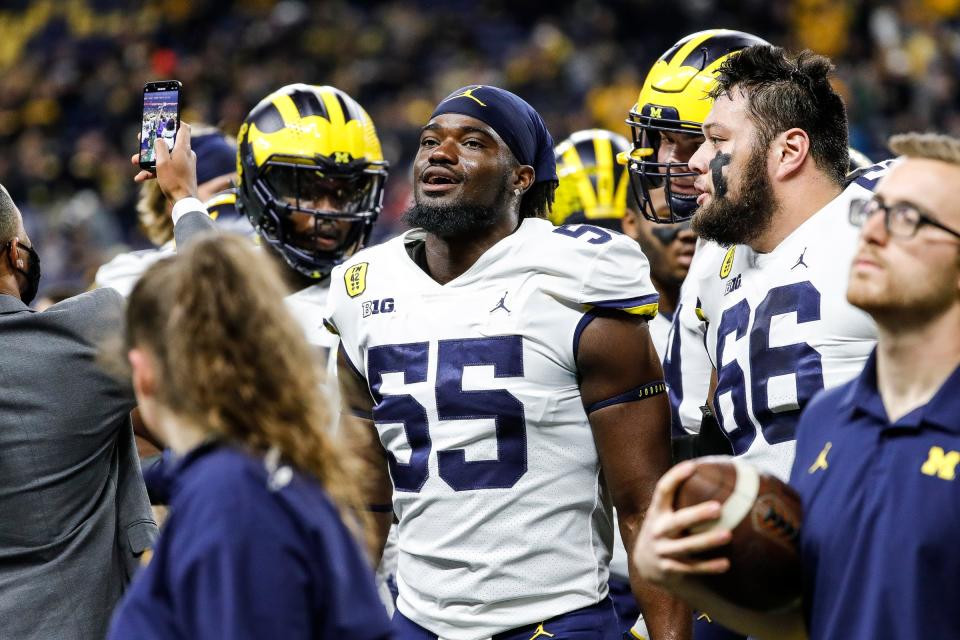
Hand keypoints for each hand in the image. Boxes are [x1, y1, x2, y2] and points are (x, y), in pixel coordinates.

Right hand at [130, 122, 197, 202]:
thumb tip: (158, 138)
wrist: (184, 202)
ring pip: (165, 157)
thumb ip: (159, 147)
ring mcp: (184, 164)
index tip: (164, 119)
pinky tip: (140, 177)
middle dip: (153, 142)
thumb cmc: (174, 181)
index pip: (184, 128)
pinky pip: (166, 168)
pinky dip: (154, 171)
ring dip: (149, 159)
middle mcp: (186, 154)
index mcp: (184, 148)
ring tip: (135, 161)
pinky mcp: (181, 174)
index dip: (175, 122)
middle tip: (141, 140)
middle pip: (169, 143)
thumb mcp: (162, 162)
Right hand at [632, 461, 732, 588]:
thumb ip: (680, 499)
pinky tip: (726, 564)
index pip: (663, 490)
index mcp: (657, 512)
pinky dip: (708, 567)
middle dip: (697, 514)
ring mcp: (662, 550)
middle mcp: (657, 530)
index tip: (692, 466)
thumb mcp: (664, 514)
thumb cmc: (664, 530)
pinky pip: (691, 568)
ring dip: (707, 541)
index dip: (675, 477)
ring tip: (727, 535)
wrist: (644, 564)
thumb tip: (713, 474)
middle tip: (718, 508)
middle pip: (678, 521)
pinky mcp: (669, 569)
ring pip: (686, 546)